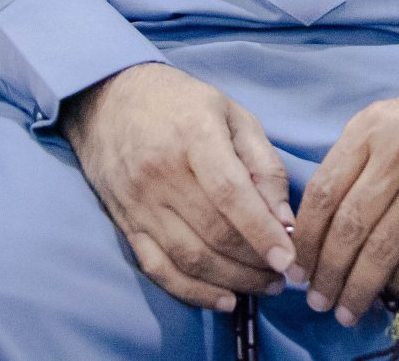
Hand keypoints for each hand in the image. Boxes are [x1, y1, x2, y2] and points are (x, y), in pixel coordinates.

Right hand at [59, 62, 297, 311]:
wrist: (109, 100)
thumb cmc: (182, 103)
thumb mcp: (234, 115)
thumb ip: (263, 165)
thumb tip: (285, 220)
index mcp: (195, 136)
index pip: (230, 194)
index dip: (261, 231)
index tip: (289, 259)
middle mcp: (162, 173)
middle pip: (212, 232)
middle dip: (254, 262)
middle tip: (285, 274)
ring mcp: (139, 203)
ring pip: (188, 257)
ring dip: (231, 280)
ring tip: (263, 286)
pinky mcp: (126, 224)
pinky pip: (158, 268)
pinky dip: (192, 291)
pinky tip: (224, 298)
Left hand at [293, 57, 398, 326]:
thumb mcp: (386, 117)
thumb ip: (354, 161)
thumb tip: (319, 226)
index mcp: (371, 127)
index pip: (323, 193)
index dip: (305, 240)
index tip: (296, 269)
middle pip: (350, 227)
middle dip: (328, 272)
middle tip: (316, 299)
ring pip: (383, 248)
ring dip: (360, 286)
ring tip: (346, 309)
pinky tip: (389, 292)